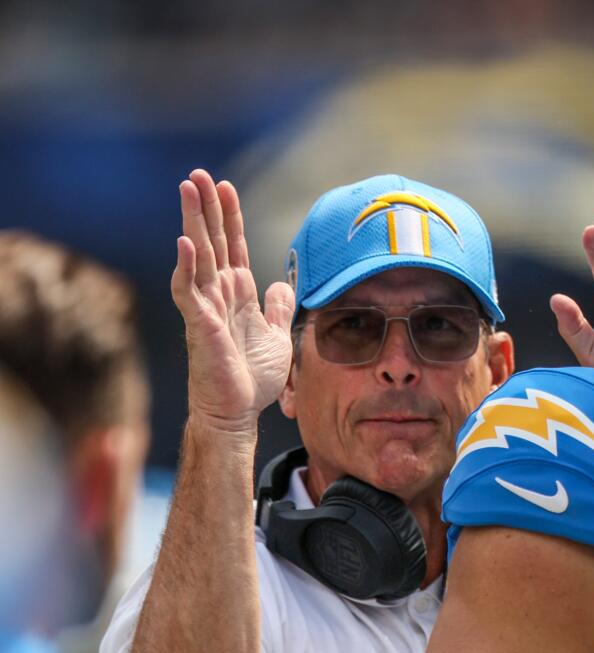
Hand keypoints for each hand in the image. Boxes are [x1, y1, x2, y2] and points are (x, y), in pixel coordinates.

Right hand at [171, 169, 294, 433]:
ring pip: (197, 256)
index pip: (233, 246)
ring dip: (192, 222)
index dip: (230, 217)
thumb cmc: (252, 378)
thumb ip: (278, 309)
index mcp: (238, 293)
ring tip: (188, 189)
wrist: (238, 412)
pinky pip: (188, 291)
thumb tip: (281, 284)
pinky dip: (186, 267)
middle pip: (212, 241)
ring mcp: (206, 307)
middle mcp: (219, 294)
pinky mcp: (200, 325)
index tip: (225, 186)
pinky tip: (185, 244)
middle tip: (199, 173)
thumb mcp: (277, 336)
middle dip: (206, 207)